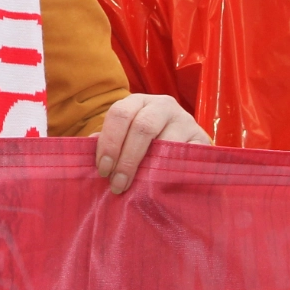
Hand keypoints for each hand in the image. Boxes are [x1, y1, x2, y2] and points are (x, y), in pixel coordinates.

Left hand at [95, 93, 211, 194]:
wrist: (184, 144)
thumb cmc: (146, 142)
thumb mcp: (126, 136)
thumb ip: (108, 141)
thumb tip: (87, 148)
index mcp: (138, 101)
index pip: (120, 114)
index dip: (109, 142)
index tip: (103, 169)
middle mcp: (163, 105)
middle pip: (142, 127)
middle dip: (127, 159)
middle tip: (117, 184)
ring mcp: (185, 120)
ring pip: (167, 142)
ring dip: (150, 169)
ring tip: (138, 188)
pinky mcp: (202, 139)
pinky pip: (187, 156)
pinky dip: (173, 172)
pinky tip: (161, 185)